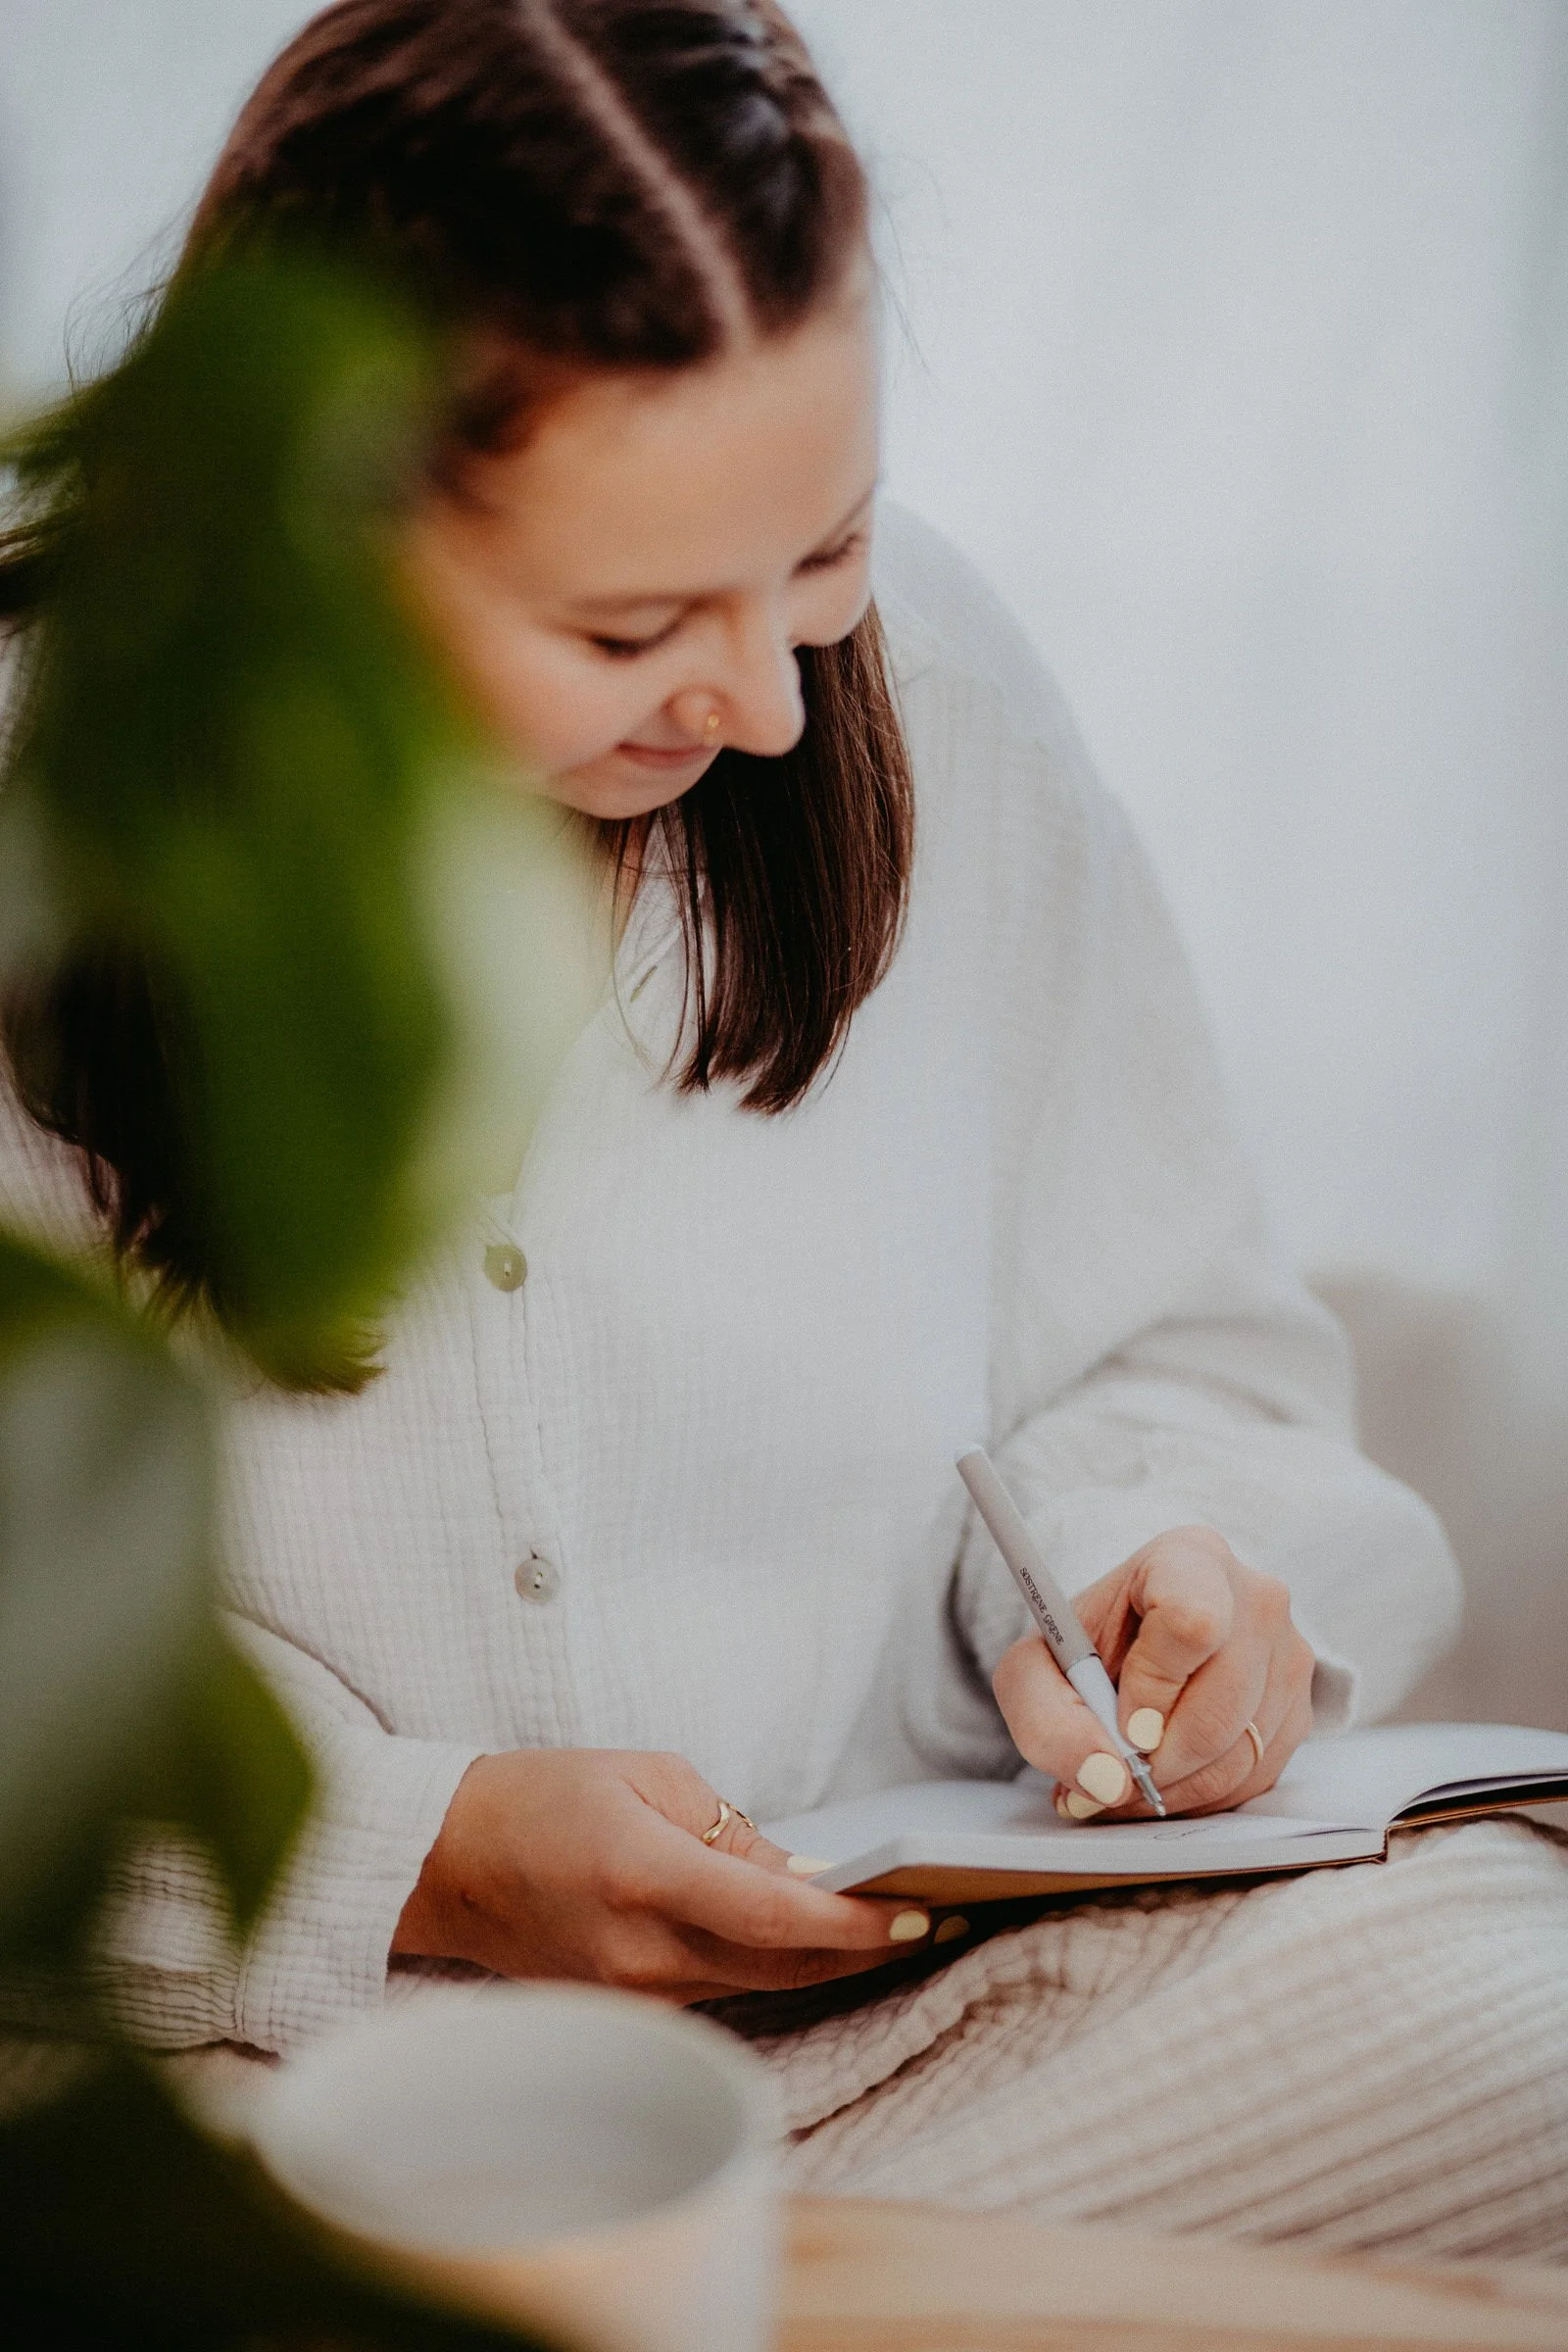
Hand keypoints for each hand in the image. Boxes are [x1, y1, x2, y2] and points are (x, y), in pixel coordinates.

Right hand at [392, 1746, 934, 1998]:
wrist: (448, 1860)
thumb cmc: (544, 1797)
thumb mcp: (647, 1777)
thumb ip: (734, 1832)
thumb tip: (807, 1881)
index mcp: (645, 1877)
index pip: (774, 1919)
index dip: (855, 1924)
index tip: (919, 1912)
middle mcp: (643, 1953)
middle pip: (783, 1967)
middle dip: (864, 1948)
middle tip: (937, 1917)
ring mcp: (635, 1993)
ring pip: (759, 1984)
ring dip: (826, 1960)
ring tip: (893, 1924)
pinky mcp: (631, 2008)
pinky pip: (723, 1989)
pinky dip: (773, 1965)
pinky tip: (813, 1941)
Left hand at [991, 1525, 1313, 1818]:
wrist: (1130, 1646)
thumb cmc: (1084, 1651)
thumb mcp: (1033, 1673)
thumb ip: (1046, 1721)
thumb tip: (1105, 1779)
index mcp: (1190, 1558)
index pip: (1190, 1623)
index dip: (1152, 1689)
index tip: (1121, 1721)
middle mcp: (1256, 1597)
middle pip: (1220, 1706)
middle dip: (1157, 1761)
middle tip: (1112, 1774)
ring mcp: (1289, 1652)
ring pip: (1243, 1752)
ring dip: (1175, 1788)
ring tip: (1127, 1781)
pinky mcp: (1301, 1706)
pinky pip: (1260, 1775)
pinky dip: (1204, 1796)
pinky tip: (1165, 1779)